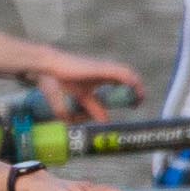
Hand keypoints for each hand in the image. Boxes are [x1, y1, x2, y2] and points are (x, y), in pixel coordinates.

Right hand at [29, 51, 144, 121]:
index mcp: (100, 77)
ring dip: (136, 85)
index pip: (121, 82)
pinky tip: (134, 86)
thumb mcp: (81, 98)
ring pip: (127, 73)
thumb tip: (103, 121)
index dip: (131, 92)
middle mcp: (104, 71)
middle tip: (139, 102)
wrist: (49, 69)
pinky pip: (120, 73)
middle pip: (128, 77)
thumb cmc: (60, 80)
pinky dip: (129, 79)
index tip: (134, 104)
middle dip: (137, 89)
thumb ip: (93, 109)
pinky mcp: (100, 69)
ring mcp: (103, 69)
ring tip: (140, 97)